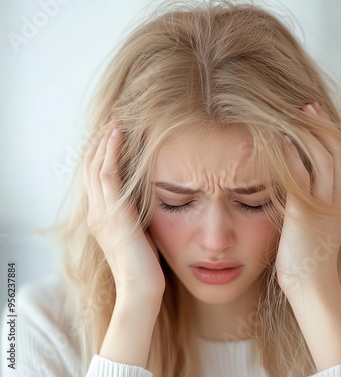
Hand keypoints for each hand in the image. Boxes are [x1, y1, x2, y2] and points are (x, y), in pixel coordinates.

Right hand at [83, 121, 164, 299]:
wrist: (140, 286)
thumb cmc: (143, 264)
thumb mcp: (136, 232)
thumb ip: (133, 213)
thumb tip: (143, 199)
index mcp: (100, 216)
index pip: (94, 178)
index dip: (100, 155)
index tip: (111, 137)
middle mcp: (96, 211)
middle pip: (90, 167)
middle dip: (100, 143)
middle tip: (111, 123)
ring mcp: (101, 211)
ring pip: (96, 166)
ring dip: (105, 141)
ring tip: (115, 123)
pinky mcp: (112, 211)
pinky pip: (107, 173)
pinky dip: (111, 151)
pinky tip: (118, 136)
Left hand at [275, 103, 340, 295]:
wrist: (313, 286)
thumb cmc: (310, 257)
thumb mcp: (318, 223)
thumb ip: (314, 200)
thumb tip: (300, 183)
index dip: (332, 132)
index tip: (317, 114)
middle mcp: (338, 196)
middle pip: (337, 148)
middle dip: (323, 123)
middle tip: (307, 105)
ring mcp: (324, 204)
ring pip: (323, 157)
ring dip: (309, 132)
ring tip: (295, 113)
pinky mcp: (305, 213)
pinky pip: (300, 177)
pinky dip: (290, 156)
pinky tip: (278, 141)